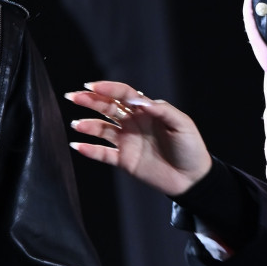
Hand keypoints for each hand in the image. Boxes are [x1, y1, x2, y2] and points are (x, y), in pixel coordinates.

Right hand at [65, 81, 212, 196]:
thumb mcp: (182, 125)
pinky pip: (103, 153)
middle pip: (106, 108)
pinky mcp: (124, 160)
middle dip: (89, 100)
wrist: (193, 179)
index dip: (107, 89)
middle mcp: (132, 123)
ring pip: (101, 129)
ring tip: (75, 124)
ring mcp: (126, 141)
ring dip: (87, 125)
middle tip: (72, 96)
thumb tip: (139, 101)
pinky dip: (89, 150)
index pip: (122, 95)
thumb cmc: (191, 148)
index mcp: (145, 111)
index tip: (92, 86)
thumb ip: (162, 110)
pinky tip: (77, 146)